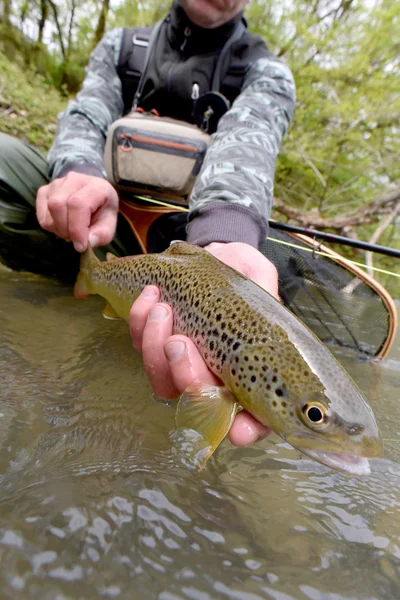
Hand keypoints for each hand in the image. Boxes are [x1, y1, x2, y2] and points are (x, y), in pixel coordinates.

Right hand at [36, 172, 118, 250]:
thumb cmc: (101, 210)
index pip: (78, 203)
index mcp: (95, 186)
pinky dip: (50, 226)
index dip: (76, 228)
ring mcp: (57, 183)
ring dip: (58, 228)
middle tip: (75, 239)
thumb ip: (103, 234)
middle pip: (58, 205)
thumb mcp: (109, 223)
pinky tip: (61, 226)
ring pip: (49, 208)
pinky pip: (41, 213)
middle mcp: (74, 179)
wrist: (93, 194)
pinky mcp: (45, 190)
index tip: (80, 245)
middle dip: (65, 229)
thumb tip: (89, 242)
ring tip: (70, 232)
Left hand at [130, 242, 278, 445]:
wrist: (216, 254)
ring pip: (164, 383)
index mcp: (253, 373)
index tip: (239, 429)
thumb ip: (264, 296)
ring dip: (155, 350)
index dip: (247, 430)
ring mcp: (185, 366)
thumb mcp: (261, 278)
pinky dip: (141, 325)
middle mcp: (218, 378)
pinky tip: (150, 297)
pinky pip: (142, 350)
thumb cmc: (244, 272)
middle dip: (186, 378)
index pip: (255, 418)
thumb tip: (264, 307)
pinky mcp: (159, 348)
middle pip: (199, 404)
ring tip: (161, 308)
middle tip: (180, 342)